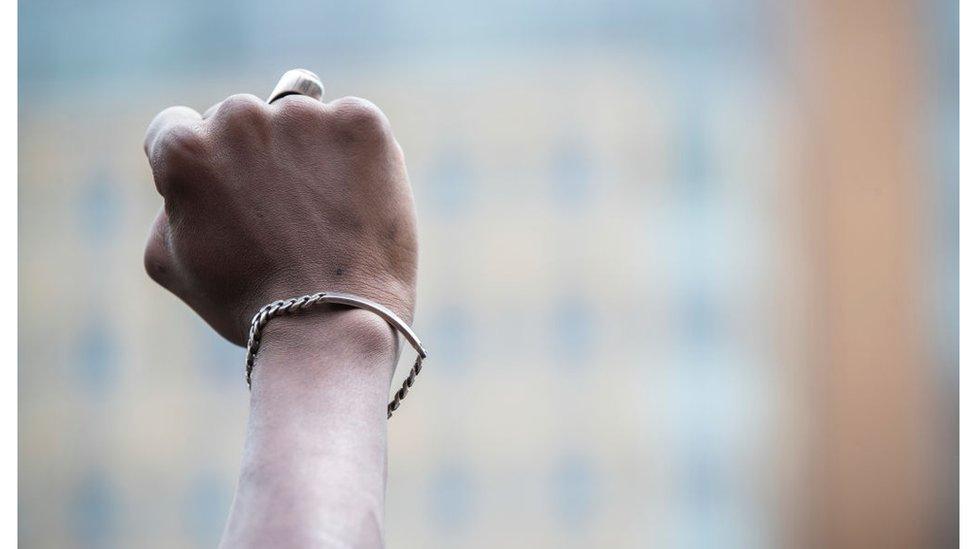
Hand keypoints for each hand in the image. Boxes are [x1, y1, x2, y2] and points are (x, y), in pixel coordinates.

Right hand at [142, 93, 417, 345]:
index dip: (203, 166)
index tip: (228, 197)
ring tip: (326, 217)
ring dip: (309, 154)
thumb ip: (168, 203)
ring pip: (302, 122)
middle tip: (283, 215)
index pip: (179, 127)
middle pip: (244, 120)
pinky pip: (354, 127)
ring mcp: (304, 114)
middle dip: (258, 157)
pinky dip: (358, 157)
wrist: (332, 323)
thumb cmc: (248, 303)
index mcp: (185, 145)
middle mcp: (241, 115)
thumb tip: (185, 178)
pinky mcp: (361, 122)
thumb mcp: (169, 261)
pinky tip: (358, 205)